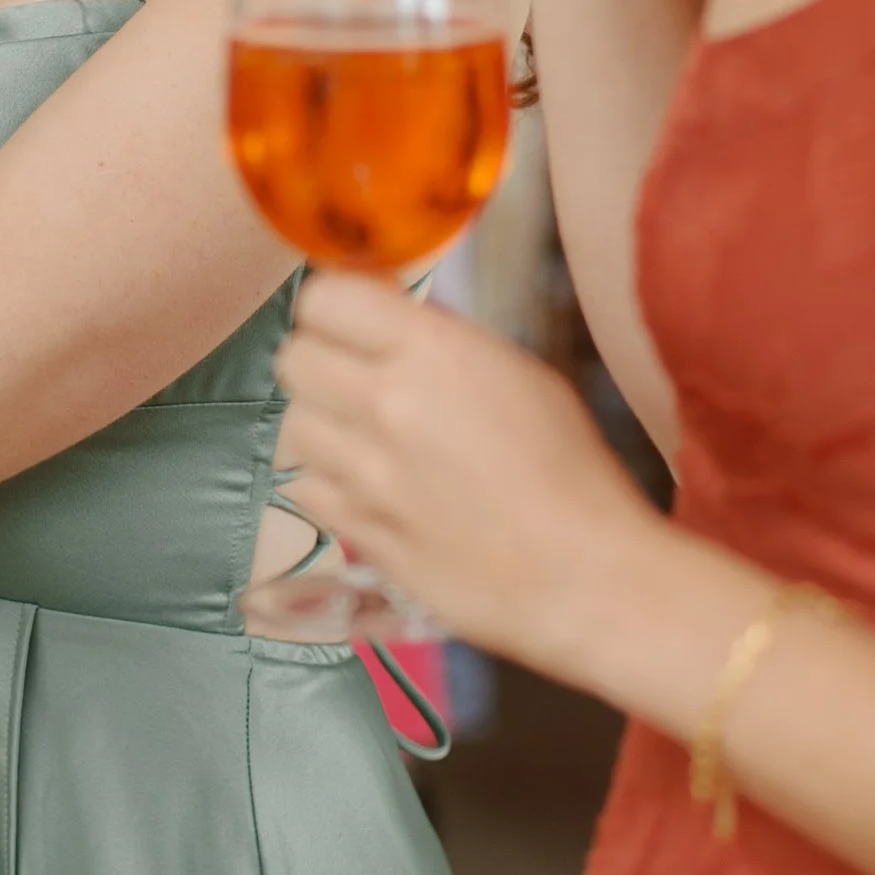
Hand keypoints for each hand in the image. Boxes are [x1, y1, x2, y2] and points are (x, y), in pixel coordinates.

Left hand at [274, 271, 652, 675]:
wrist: (583, 576)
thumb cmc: (571, 469)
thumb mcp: (520, 375)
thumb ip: (445, 341)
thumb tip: (391, 319)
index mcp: (433, 352)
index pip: (325, 298)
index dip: (334, 307)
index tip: (353, 323)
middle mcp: (386, 404)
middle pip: (292, 358)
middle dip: (320, 361)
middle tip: (355, 380)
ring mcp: (365, 474)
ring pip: (291, 425)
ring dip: (323, 426)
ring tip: (367, 441)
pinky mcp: (357, 532)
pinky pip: (305, 488)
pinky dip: (328, 485)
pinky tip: (369, 490)